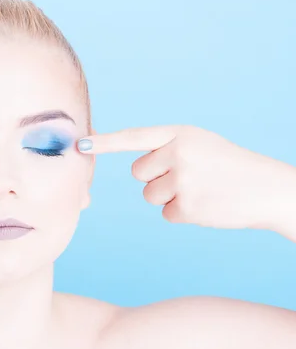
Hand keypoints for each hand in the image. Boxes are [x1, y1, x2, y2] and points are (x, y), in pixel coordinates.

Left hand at [78, 125, 295, 234]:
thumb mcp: (200, 144)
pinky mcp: (187, 206)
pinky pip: (166, 214)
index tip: (79, 143)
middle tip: (189, 177)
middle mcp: (178, 153)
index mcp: (180, 133)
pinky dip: (182, 213)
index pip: (134, 137)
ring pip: (149, 196)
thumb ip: (167, 148)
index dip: (105, 141)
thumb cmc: (230, 166)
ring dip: (170, 197)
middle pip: (138, 173)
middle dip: (156, 178)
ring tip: (201, 190)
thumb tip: (136, 168)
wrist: (268, 188)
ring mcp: (182, 180)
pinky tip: (206, 205)